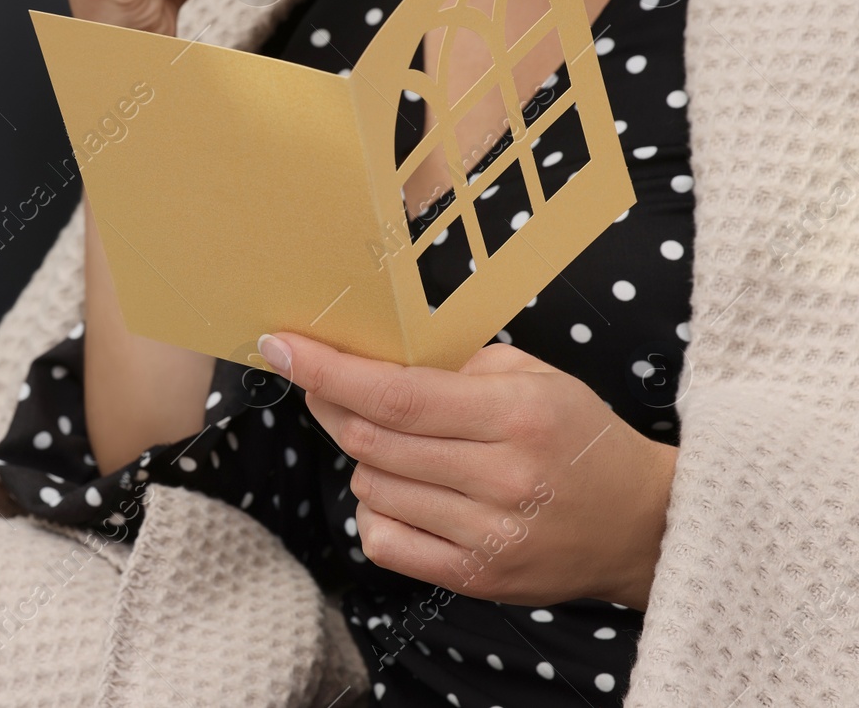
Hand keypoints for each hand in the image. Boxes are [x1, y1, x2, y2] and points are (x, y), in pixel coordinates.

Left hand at [257, 332, 676, 609]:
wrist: (643, 526)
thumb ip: (456, 365)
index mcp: (517, 415)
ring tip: (400, 444)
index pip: (395, 394)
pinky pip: (384, 540)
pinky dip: (376, 509)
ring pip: (372, 486)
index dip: (328, 370)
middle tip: (321, 382)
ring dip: (364, 457)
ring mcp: (488, 534)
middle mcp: (502, 477)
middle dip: (329, 404)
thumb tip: (372, 356)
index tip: (281, 347)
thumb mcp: (535, 378)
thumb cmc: (581, 439)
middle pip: (372, 439)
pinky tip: (404, 492)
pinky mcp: (477, 578)